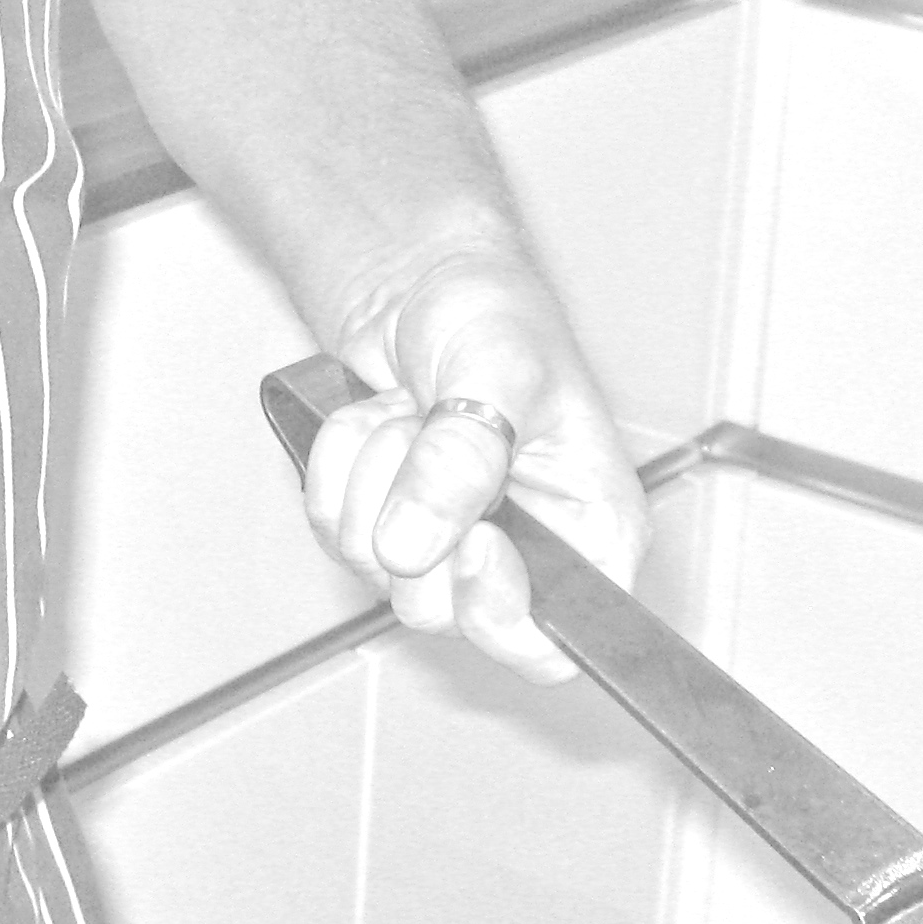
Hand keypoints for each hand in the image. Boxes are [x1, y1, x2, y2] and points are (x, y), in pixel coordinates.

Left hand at [299, 251, 647, 681]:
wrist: (422, 279)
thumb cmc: (496, 312)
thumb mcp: (499, 369)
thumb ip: (467, 458)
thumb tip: (416, 545)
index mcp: (589, 531)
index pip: (551, 644)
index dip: (502, 614)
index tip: (473, 540)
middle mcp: (522, 554)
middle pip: (444, 614)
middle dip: (415, 517)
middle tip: (428, 429)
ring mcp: (445, 547)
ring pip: (377, 573)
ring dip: (371, 477)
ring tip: (406, 410)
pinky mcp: (384, 528)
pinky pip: (333, 533)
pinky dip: (337, 467)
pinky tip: (373, 418)